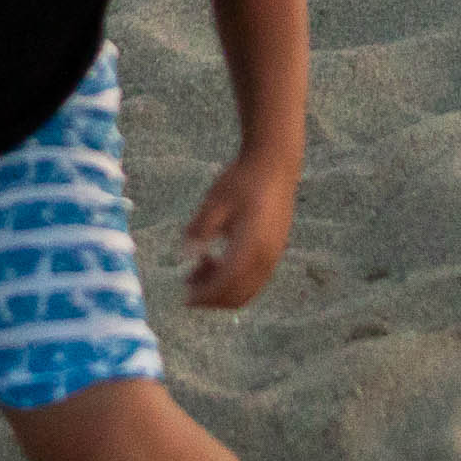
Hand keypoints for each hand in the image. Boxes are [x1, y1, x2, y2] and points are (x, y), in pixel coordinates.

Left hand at [180, 149, 296, 309]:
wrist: (275, 163)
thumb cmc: (243, 179)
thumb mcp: (215, 200)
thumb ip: (200, 229)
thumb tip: (184, 255)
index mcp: (251, 245)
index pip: (226, 284)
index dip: (205, 295)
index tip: (185, 296)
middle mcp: (267, 256)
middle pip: (239, 295)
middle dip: (212, 297)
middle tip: (188, 285)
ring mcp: (275, 255)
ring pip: (248, 289)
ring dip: (223, 288)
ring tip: (199, 268)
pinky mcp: (276, 250)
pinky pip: (256, 279)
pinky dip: (235, 279)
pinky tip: (217, 260)